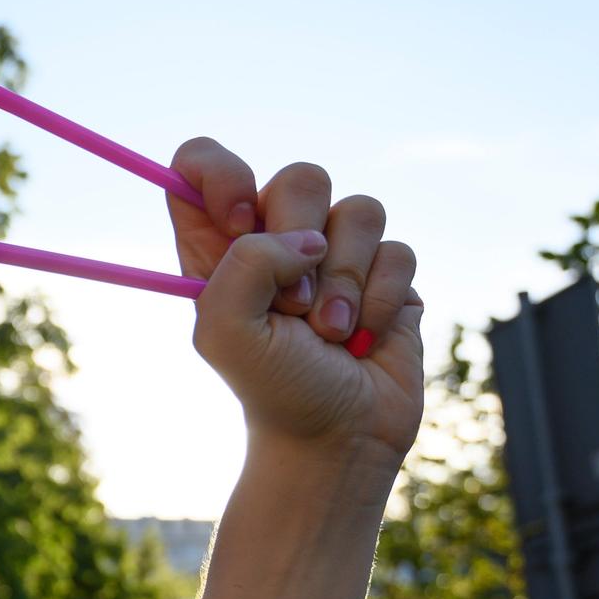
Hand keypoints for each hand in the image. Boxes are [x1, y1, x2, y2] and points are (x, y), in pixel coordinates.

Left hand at [167, 139, 422, 472]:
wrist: (338, 437)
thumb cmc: (272, 388)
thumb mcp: (226, 333)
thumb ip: (244, 265)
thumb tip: (305, 239)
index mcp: (219, 245)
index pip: (200, 161)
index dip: (220, 174)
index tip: (237, 221)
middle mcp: (276, 237)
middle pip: (300, 178)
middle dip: (301, 245)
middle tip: (292, 308)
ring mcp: (335, 251)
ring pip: (359, 210)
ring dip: (345, 281)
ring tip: (330, 333)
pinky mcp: (385, 271)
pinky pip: (398, 249)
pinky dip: (381, 298)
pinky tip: (365, 338)